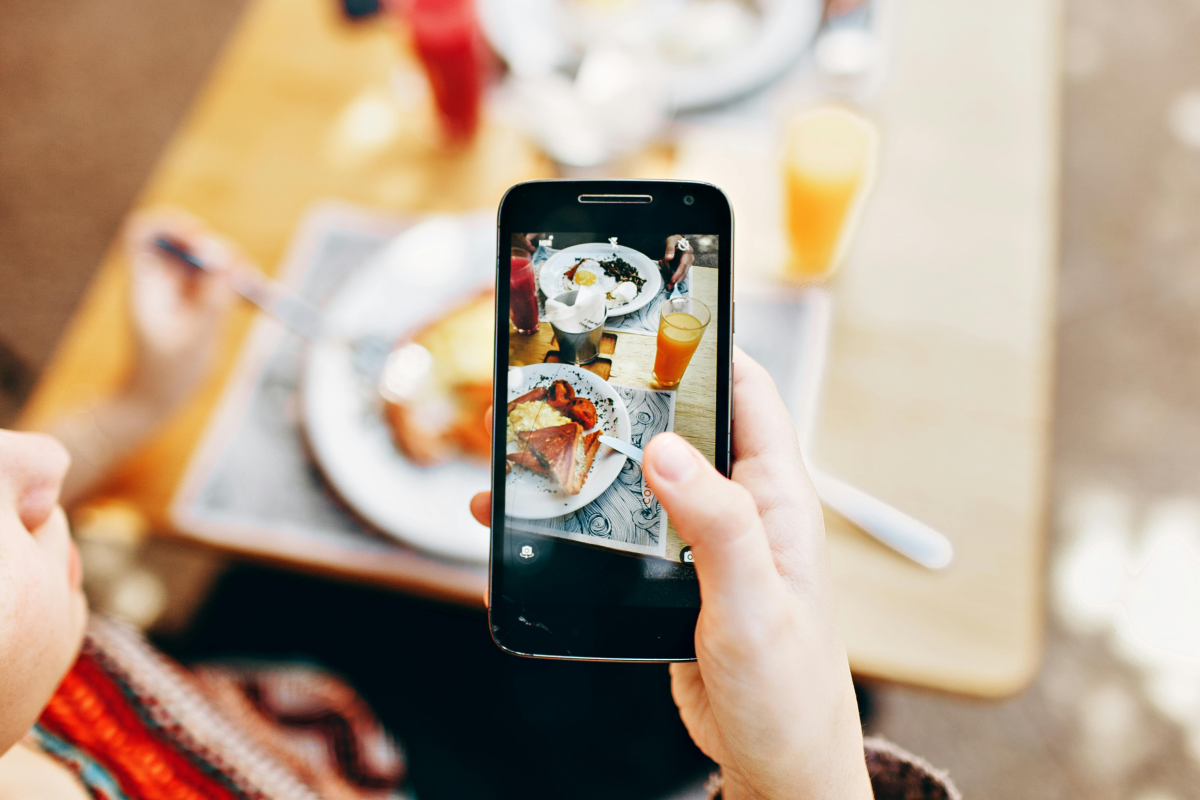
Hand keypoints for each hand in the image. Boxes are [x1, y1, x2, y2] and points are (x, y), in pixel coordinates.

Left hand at [121, 209, 236, 411]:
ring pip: (209, 260)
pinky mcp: (196, 302)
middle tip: (244, 274)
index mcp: (147, 283)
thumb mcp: (195, 339)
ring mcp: (179, 290)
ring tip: (255, 291)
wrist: (155, 400)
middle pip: (188, 242)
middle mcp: (161, 280)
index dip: (174, 225)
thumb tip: (227, 260)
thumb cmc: (167, 375)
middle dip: (219, 251)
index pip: (146, 232)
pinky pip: (219, 282)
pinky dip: (238, 286)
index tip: (202, 238)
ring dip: (235, 269)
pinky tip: (256, 302)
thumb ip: (212, 298)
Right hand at [468, 351, 871, 798]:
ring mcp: (701, 542)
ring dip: (590, 456)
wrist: (774, 764)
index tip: (652, 317)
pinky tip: (531, 515)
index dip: (704, 346)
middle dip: (626, 396)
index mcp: (775, 497)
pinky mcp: (670, 577)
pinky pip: (619, 527)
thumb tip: (667, 450)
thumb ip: (718, 525)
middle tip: (564, 376)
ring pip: (639, 475)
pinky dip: (576, 514)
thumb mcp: (754, 605)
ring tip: (529, 440)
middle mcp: (739, 507)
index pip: (746, 392)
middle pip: (678, 425)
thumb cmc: (789, 691)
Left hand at [662, 234, 693, 291]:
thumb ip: (669, 248)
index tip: (672, 280)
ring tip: (662, 261)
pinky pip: (674, 272)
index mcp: (688, 253)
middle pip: (683, 273)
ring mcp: (686, 264)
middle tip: (668, 287)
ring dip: (668, 271)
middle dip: (675, 280)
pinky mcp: (681, 267)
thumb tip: (669, 258)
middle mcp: (689, 260)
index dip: (678, 274)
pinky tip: (663, 262)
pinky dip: (668, 270)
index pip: (683, 266)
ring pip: (678, 274)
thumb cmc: (674, 240)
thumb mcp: (671, 241)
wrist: (674, 241)